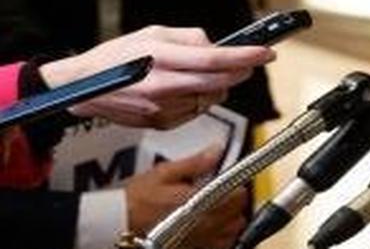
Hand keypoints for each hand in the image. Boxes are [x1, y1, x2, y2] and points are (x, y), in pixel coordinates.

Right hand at [40, 25, 274, 128]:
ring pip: (211, 99)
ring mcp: (161, 108)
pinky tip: (188, 90)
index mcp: (161, 58)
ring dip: (220, 87)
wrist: (83, 88)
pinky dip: (201, 100)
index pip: (214, 59)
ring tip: (208, 74)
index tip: (266, 52)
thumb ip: (190, 38)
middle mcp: (163, 86)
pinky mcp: (161, 123)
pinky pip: (196, 112)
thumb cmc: (117, 57)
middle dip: (241, 72)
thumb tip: (217, 45)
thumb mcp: (153, 33)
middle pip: (218, 83)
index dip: (245, 56)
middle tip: (251, 62)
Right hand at [123, 146, 247, 247]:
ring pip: (231, 234)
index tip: (231, 183)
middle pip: (238, 217)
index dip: (237, 187)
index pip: (238, 196)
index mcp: (200, 201)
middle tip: (223, 196)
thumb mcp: (163, 173)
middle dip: (235, 205)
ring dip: (230, 223)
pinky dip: (219, 240)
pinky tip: (208, 231)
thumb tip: (216, 150)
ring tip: (216, 213)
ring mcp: (198, 242)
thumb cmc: (134, 200)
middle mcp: (203, 225)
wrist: (112, 225)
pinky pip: (217, 248)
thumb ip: (195, 163)